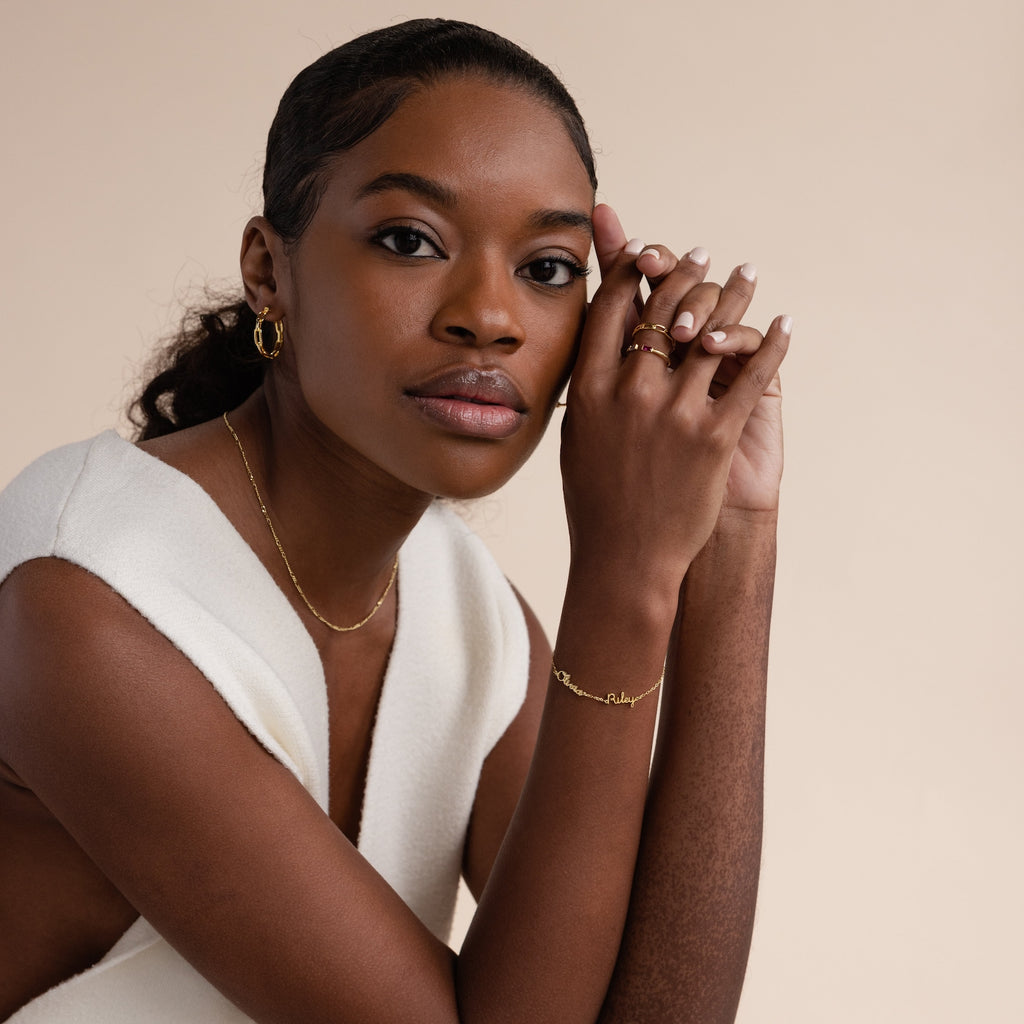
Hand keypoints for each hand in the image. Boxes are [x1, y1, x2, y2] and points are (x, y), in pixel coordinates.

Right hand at [560, 205, 789, 593]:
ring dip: (734, 295)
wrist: (626, 558)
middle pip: (663, 308)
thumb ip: (589, 387)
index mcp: (588, 389)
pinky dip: (772, 344)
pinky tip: (784, 324)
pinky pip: (752, 377)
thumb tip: (597, 343)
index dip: (631, 268)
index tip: (650, 251)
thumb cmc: (596, 500)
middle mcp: (628, 393)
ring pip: (711, 332)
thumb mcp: (578, 436)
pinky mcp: (714, 438)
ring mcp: (674, 414)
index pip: (610, 307)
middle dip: (686, 272)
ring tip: (746, 275)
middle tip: (703, 256)